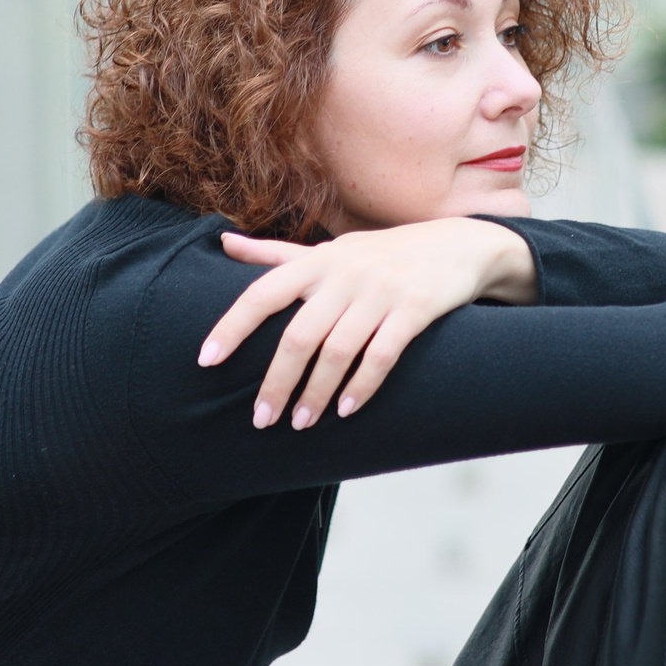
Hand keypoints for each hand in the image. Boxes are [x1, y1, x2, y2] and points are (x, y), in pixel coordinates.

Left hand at [199, 219, 539, 429]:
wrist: (459, 246)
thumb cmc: (384, 254)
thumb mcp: (331, 249)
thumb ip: (277, 254)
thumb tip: (222, 242)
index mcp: (318, 261)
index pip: (262, 293)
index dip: (232, 326)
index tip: (206, 361)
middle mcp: (345, 274)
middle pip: (298, 335)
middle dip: (277, 382)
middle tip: (261, 420)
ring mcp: (382, 291)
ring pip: (337, 351)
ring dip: (316, 393)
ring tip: (301, 423)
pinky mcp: (416, 309)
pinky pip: (382, 355)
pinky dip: (362, 386)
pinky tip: (346, 410)